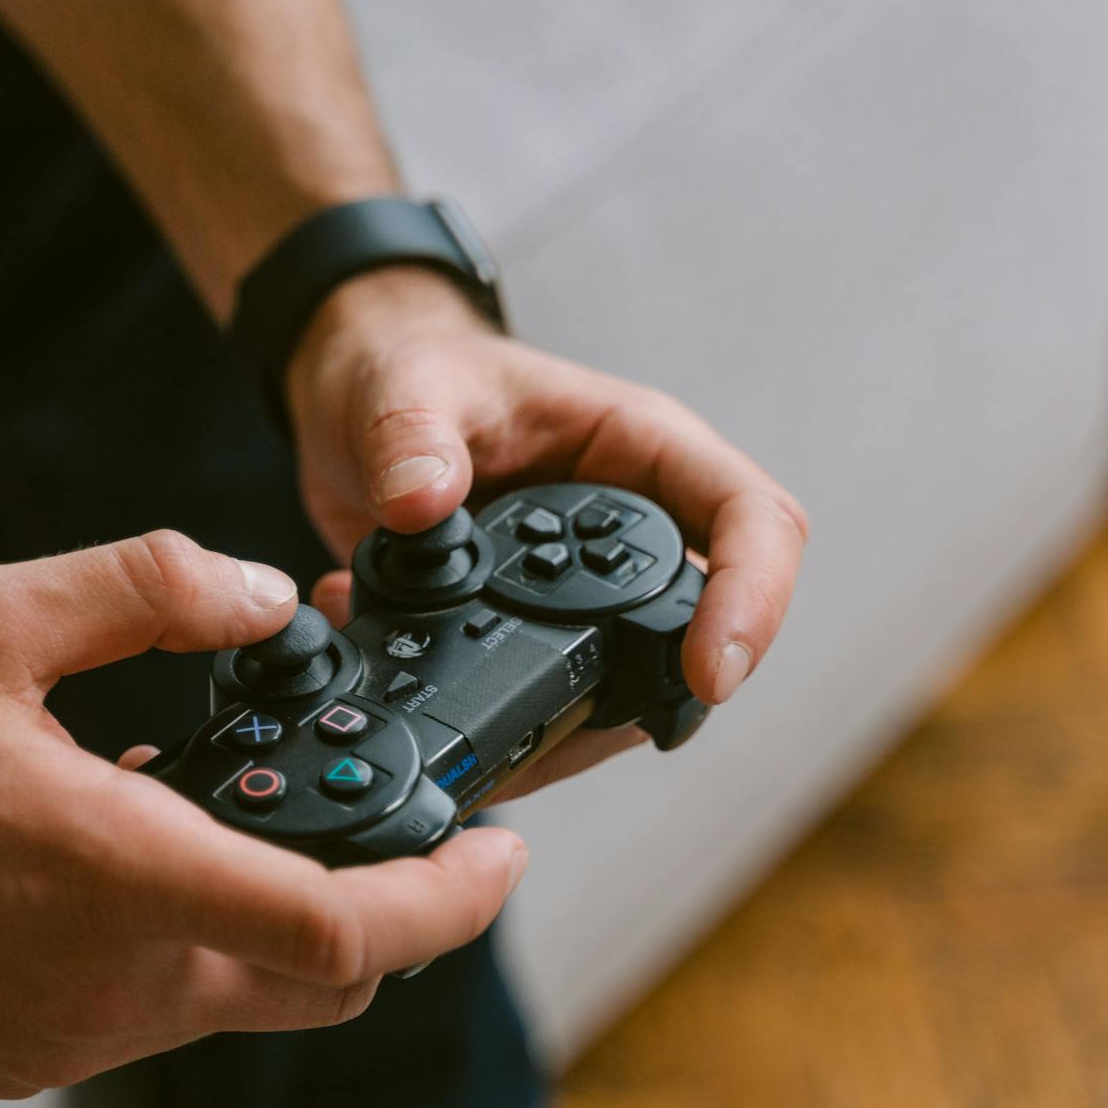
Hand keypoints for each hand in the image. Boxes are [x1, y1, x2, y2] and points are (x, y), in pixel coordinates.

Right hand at [0, 531, 525, 1097]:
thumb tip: (261, 595)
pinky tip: (129, 860)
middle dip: (386, 913)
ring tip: (227, 811)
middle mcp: (105, 984)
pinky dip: (184, 948)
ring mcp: (61, 1039)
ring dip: (272, 923)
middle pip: (318, 984)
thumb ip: (151, 587)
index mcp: (118, 874)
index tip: (499, 851)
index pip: (343, 930)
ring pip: (235, 1001)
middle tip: (396, 828)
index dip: (451, 900)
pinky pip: (150, 1016)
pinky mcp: (16, 1059)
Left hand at [284, 268, 808, 785]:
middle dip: (653, 698)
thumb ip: (411, 439)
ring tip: (480, 739)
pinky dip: (502, 726)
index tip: (709, 673)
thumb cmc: (412, 367)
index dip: (752, 599)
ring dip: (562, 729)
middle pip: (701, 625)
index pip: (750, 519)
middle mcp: (628, 525)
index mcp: (640, 447)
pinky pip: (554, 698)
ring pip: (628, 685)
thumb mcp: (403, 386)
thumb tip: (422, 501)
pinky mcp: (533, 631)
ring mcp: (583, 588)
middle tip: (571, 738)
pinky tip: (431, 709)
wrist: (356, 405)